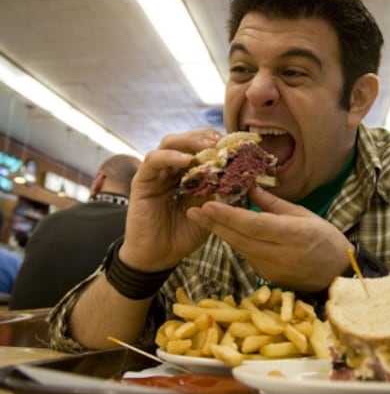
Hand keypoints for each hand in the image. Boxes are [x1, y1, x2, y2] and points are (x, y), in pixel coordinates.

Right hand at [118, 129, 221, 271]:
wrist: (160, 255)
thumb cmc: (185, 233)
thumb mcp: (210, 209)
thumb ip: (221, 191)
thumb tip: (243, 175)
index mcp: (189, 172)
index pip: (201, 146)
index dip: (217, 142)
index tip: (235, 145)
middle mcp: (172, 168)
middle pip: (186, 139)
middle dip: (205, 137)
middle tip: (222, 142)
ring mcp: (157, 173)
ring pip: (170, 143)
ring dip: (190, 141)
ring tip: (208, 147)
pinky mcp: (142, 181)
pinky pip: (154, 160)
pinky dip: (170, 156)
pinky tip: (187, 160)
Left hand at [188, 185, 352, 291]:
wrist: (336, 275)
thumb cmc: (325, 239)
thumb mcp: (303, 215)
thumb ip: (273, 204)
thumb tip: (249, 188)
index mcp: (293, 235)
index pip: (254, 225)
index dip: (229, 215)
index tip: (208, 204)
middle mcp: (280, 255)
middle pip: (240, 238)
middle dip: (214, 223)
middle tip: (192, 210)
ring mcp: (272, 269)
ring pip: (239, 248)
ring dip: (220, 232)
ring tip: (201, 216)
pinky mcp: (266, 277)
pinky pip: (246, 255)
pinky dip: (234, 242)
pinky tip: (222, 230)